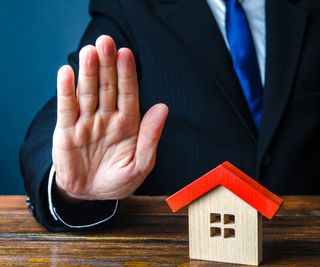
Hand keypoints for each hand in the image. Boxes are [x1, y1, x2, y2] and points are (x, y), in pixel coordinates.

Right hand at [52, 35, 168, 201]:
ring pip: (88, 93)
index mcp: (128, 124)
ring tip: (89, 51)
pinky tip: (66, 73)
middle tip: (106, 42)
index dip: (127, 75)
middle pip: (108, 87)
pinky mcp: (66, 131)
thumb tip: (163, 108)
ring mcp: (87, 122)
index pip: (129, 95)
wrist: (90, 194)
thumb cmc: (117, 180)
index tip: (126, 55)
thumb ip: (150, 137)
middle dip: (107, 65)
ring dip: (88, 72)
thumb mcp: (140, 164)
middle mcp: (107, 118)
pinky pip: (67, 108)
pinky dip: (66, 91)